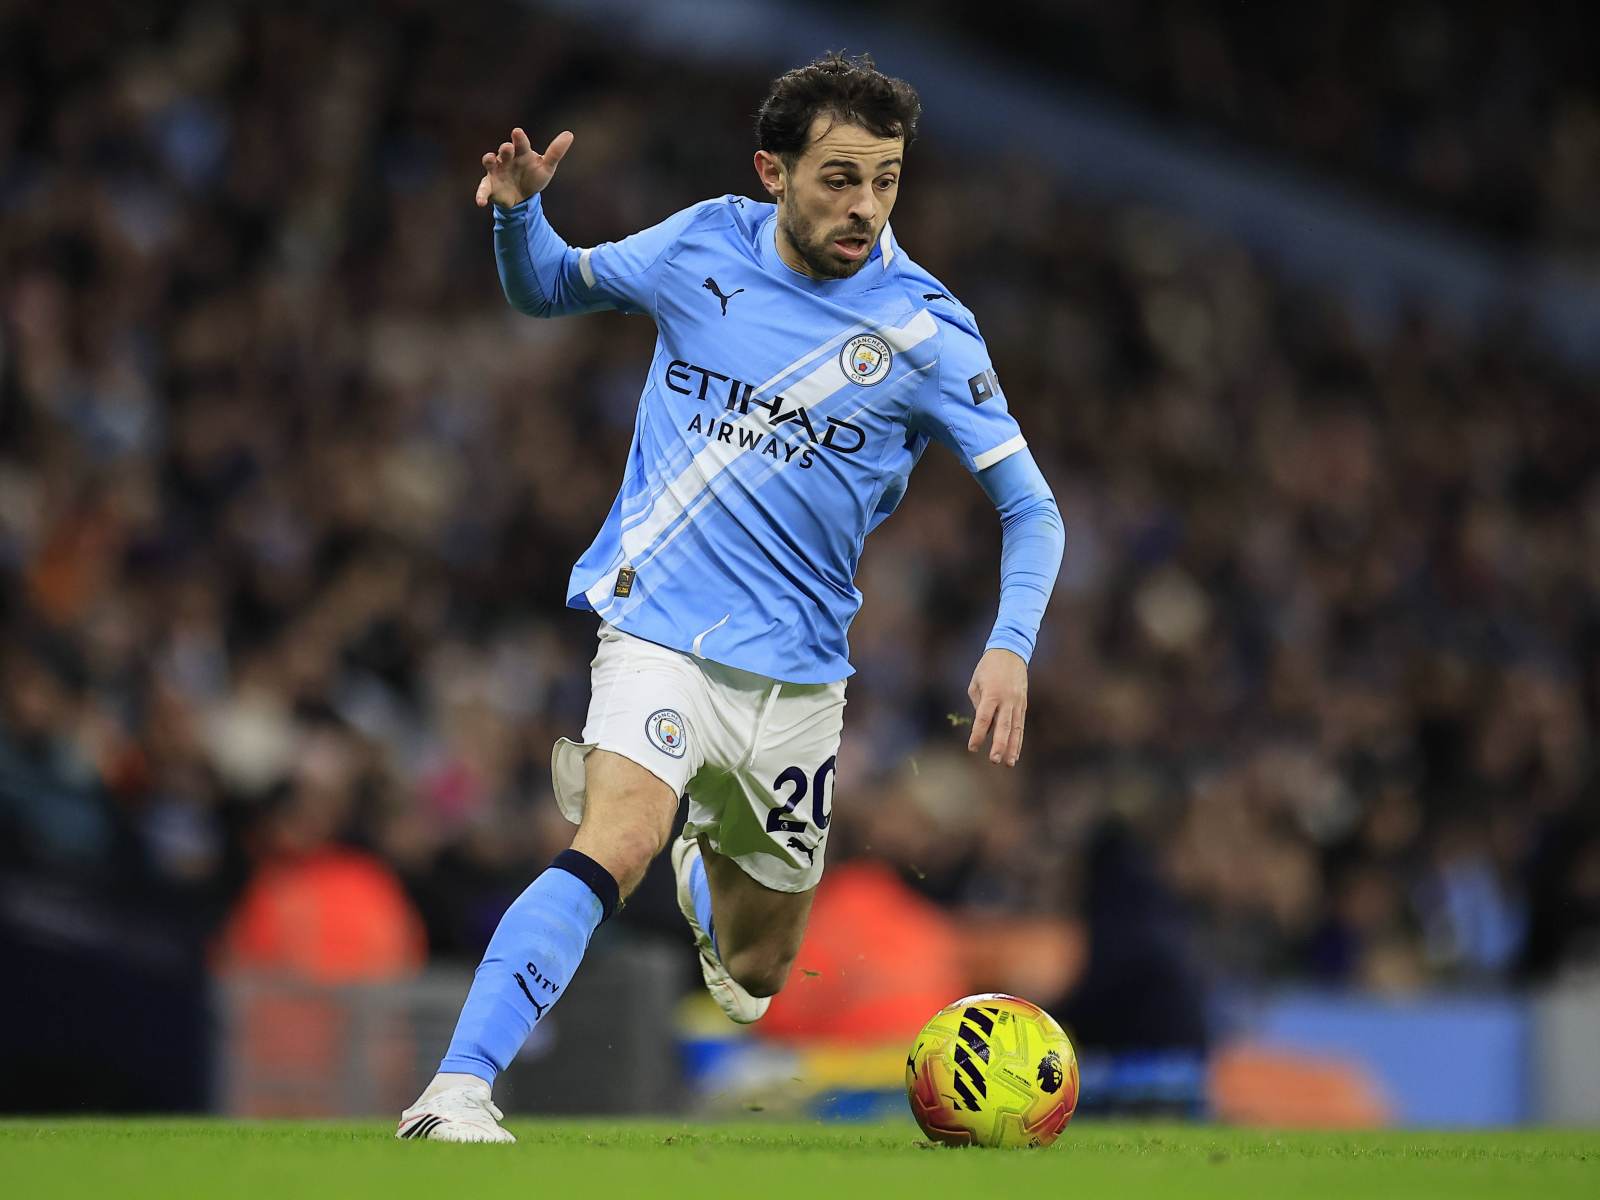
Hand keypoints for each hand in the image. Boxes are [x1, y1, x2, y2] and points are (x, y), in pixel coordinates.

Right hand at [475, 127, 572, 208]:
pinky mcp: (489, 186)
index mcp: (521, 153)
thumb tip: (569, 134)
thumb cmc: (533, 177)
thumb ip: (555, 152)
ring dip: (489, 159)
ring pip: (489, 162)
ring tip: (490, 159)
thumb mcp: (546, 167)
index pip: (520, 143)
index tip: (517, 132)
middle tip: (508, 148)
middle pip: (505, 151)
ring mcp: (496, 171)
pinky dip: (480, 195)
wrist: (523, 198)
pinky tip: (480, 202)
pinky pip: (482, 189)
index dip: (518, 138)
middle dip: (506, 149)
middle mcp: (507, 159)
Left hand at [966, 648, 1027, 766]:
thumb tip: (985, 725)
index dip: (978, 734)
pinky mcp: (1023, 703)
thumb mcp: (976, 683)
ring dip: (1013, 747)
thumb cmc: (987, 667)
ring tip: (1010, 763)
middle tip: (995, 760)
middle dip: (999, 745)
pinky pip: (1020, 724)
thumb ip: (978, 704)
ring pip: (1015, 728)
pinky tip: (1016, 752)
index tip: (973, 748)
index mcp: (991, 694)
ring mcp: (1017, 702)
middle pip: (1003, 726)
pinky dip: (1018, 739)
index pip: (983, 718)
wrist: (1010, 652)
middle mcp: (1006, 700)